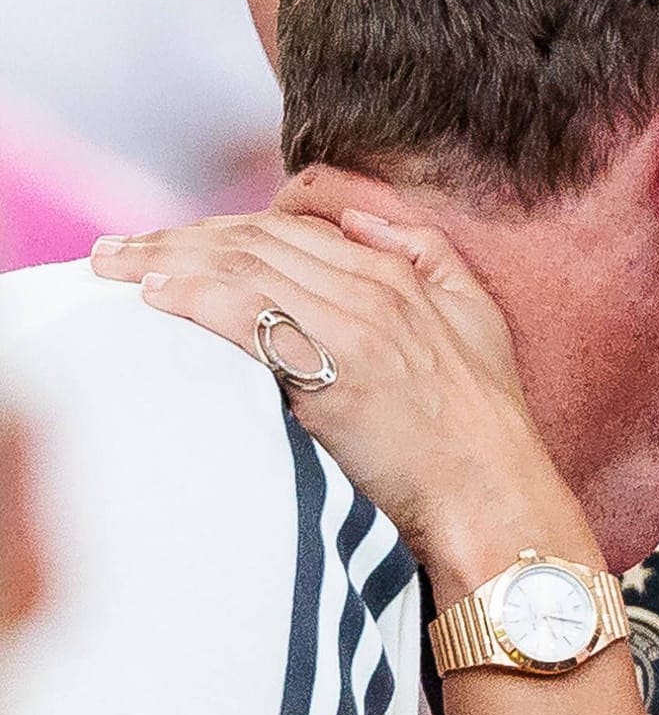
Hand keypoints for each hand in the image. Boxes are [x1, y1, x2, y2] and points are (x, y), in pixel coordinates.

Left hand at [90, 210, 596, 589]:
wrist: (491, 496)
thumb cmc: (482, 425)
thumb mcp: (476, 317)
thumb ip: (428, 254)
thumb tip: (361, 218)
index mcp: (402, 275)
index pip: (290, 227)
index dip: (220, 226)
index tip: (168, 241)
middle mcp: (377, 289)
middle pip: (255, 240)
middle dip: (176, 237)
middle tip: (112, 251)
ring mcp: (357, 327)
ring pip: (244, 268)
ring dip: (166, 259)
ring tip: (110, 268)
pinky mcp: (336, 372)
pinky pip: (250, 315)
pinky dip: (195, 296)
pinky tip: (152, 296)